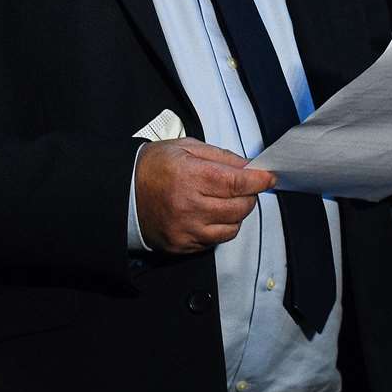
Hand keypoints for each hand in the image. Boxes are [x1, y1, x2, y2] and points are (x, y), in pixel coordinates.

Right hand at [133, 138, 276, 253]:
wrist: (122, 193)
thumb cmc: (153, 167)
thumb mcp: (184, 147)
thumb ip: (219, 156)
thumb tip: (248, 167)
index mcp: (189, 176)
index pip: (237, 182)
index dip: (258, 180)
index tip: (269, 178)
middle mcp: (189, 206)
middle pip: (239, 207)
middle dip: (248, 196)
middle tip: (241, 187)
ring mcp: (186, 229)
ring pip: (232, 227)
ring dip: (235, 214)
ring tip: (223, 202)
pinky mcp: (183, 245)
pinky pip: (215, 240)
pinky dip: (219, 228)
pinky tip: (209, 215)